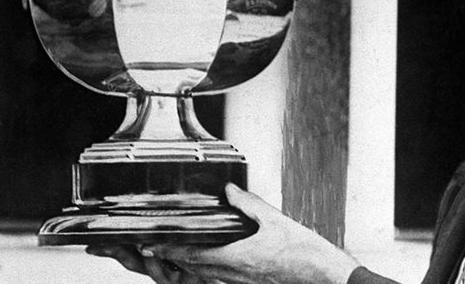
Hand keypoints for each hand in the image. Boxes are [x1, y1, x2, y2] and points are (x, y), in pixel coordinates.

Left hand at [88, 183, 359, 283]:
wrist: (322, 276)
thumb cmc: (303, 252)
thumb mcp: (275, 220)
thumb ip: (247, 204)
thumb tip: (227, 190)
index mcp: (236, 258)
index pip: (191, 256)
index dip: (166, 251)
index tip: (146, 246)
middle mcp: (232, 275)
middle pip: (188, 271)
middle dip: (162, 260)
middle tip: (142, 250)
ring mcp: (238, 282)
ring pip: (198, 278)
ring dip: (177, 268)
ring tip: (159, 257)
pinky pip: (214, 281)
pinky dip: (198, 274)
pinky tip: (195, 267)